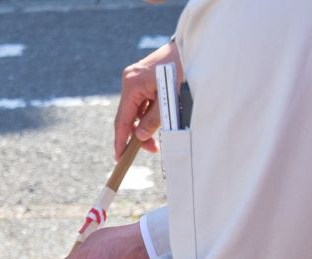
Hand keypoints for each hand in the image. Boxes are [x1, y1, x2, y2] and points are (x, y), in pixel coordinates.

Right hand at [114, 40, 181, 158]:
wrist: (193, 46)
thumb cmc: (182, 70)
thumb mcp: (169, 100)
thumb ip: (153, 121)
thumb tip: (140, 137)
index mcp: (132, 85)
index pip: (123, 119)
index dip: (120, 140)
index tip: (119, 157)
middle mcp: (129, 80)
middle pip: (128, 115)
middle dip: (137, 134)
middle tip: (151, 149)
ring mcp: (135, 77)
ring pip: (136, 109)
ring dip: (145, 123)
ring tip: (159, 133)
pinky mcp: (143, 77)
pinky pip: (142, 101)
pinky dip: (149, 112)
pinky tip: (159, 118)